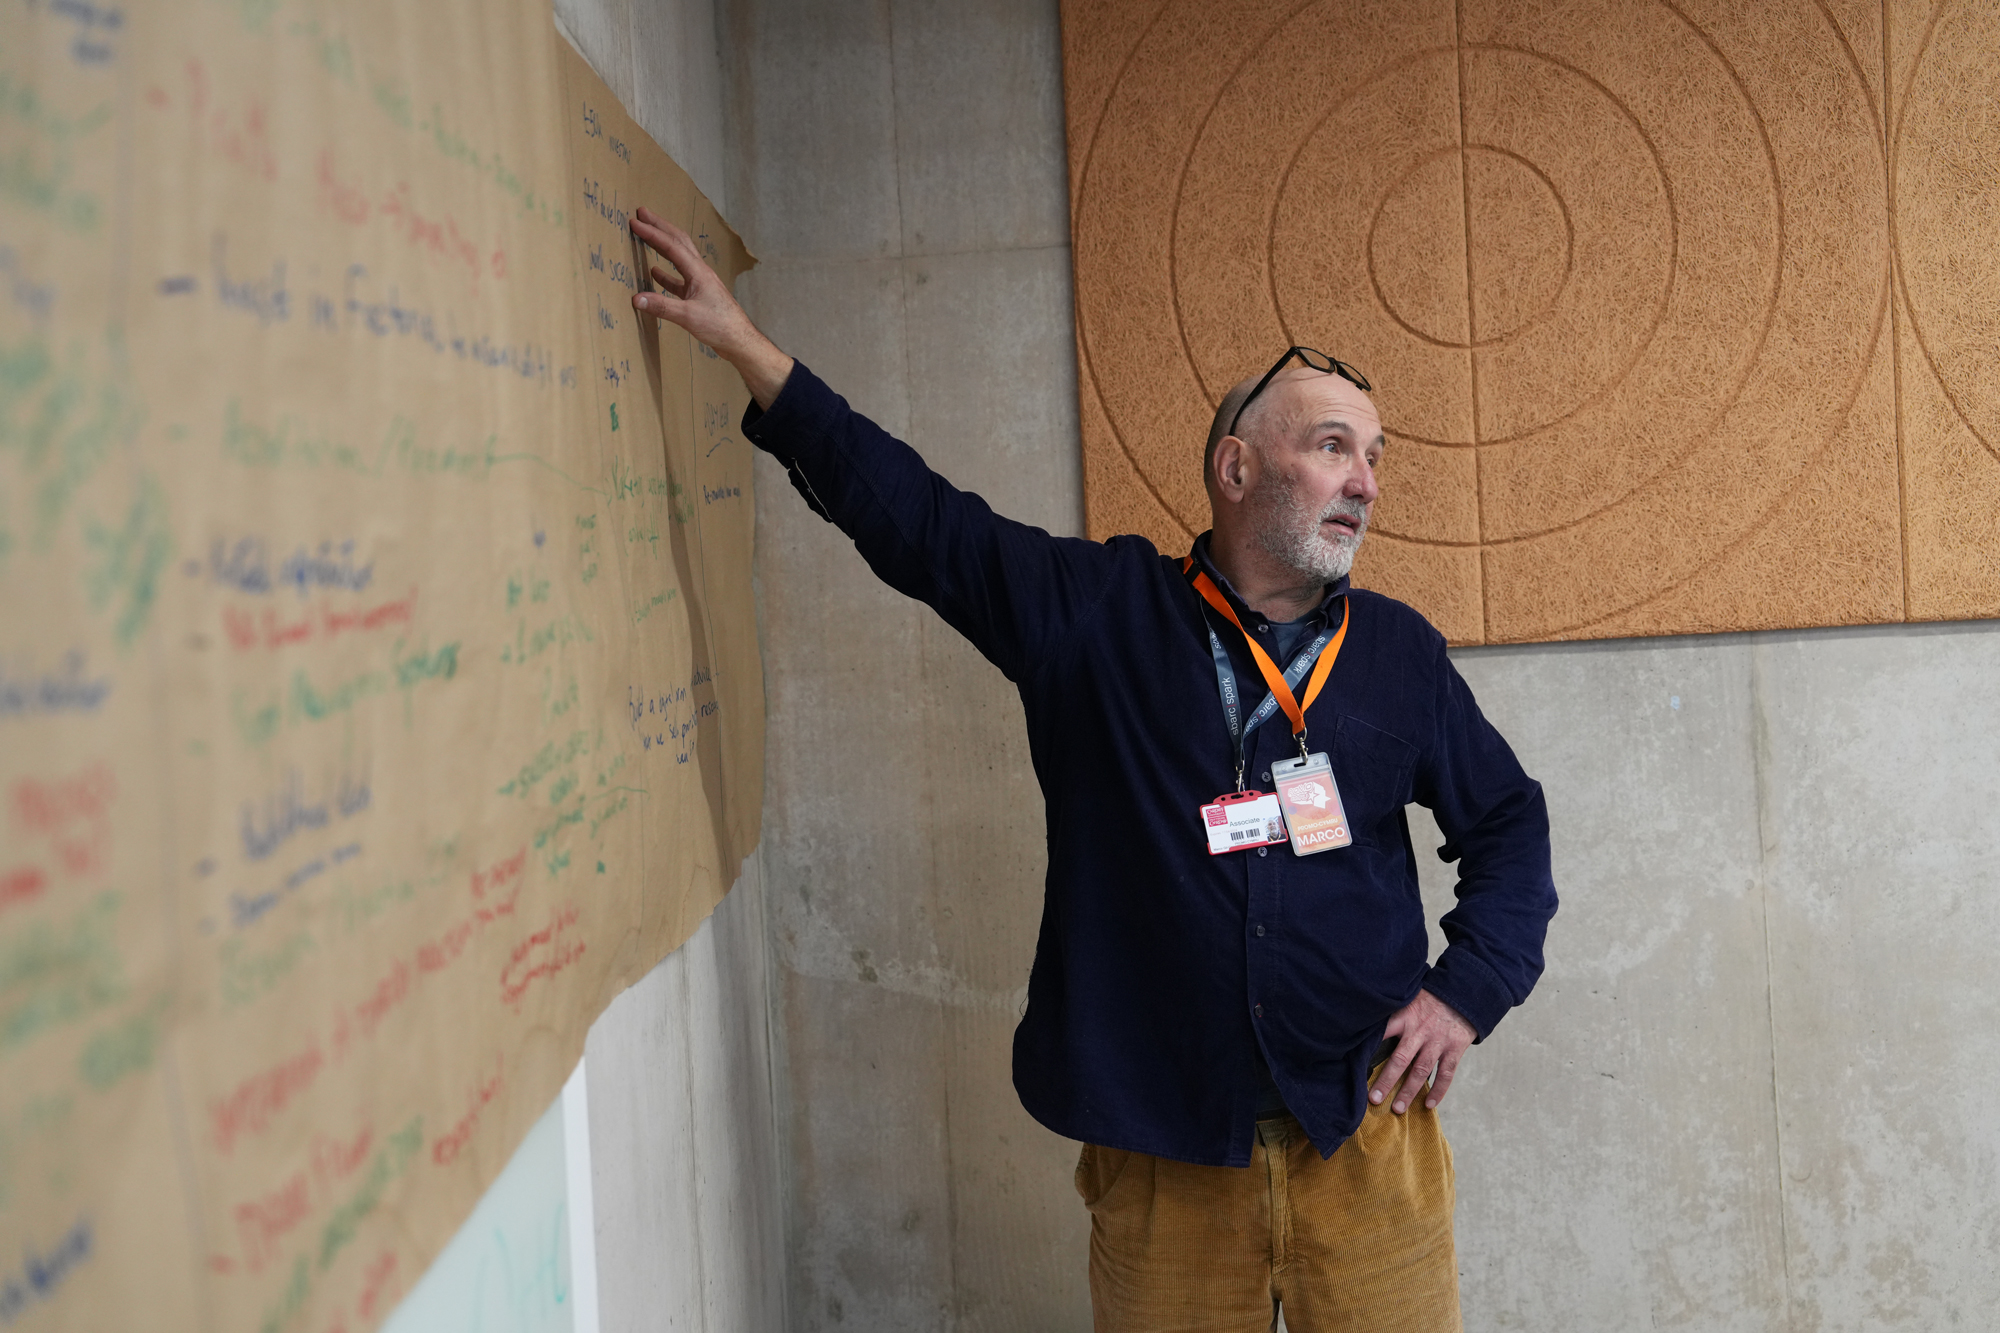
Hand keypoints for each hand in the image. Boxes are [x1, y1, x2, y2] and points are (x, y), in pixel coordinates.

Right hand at [628, 206, 793, 408]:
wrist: (739, 340)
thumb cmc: (719, 326)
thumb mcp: (688, 316)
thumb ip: (662, 307)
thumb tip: (636, 298)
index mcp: (698, 272)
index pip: (672, 246)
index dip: (652, 233)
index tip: (635, 221)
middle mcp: (700, 272)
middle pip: (679, 242)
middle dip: (660, 227)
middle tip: (642, 213)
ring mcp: (700, 283)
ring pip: (679, 258)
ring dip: (662, 245)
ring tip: (647, 236)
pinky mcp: (699, 296)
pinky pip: (679, 279)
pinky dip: (666, 273)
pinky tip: (655, 272)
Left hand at [1369, 989, 1474, 1114]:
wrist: (1462, 994)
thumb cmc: (1429, 1000)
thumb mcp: (1408, 999)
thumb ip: (1393, 1014)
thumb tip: (1367, 1027)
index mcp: (1405, 1017)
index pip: (1383, 1032)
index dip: (1369, 1047)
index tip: (1355, 1064)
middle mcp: (1420, 1030)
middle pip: (1400, 1059)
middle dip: (1386, 1080)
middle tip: (1374, 1099)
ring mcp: (1438, 1041)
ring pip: (1421, 1070)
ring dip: (1409, 1091)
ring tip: (1398, 1108)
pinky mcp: (1454, 1049)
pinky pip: (1445, 1074)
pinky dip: (1438, 1090)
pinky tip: (1429, 1104)